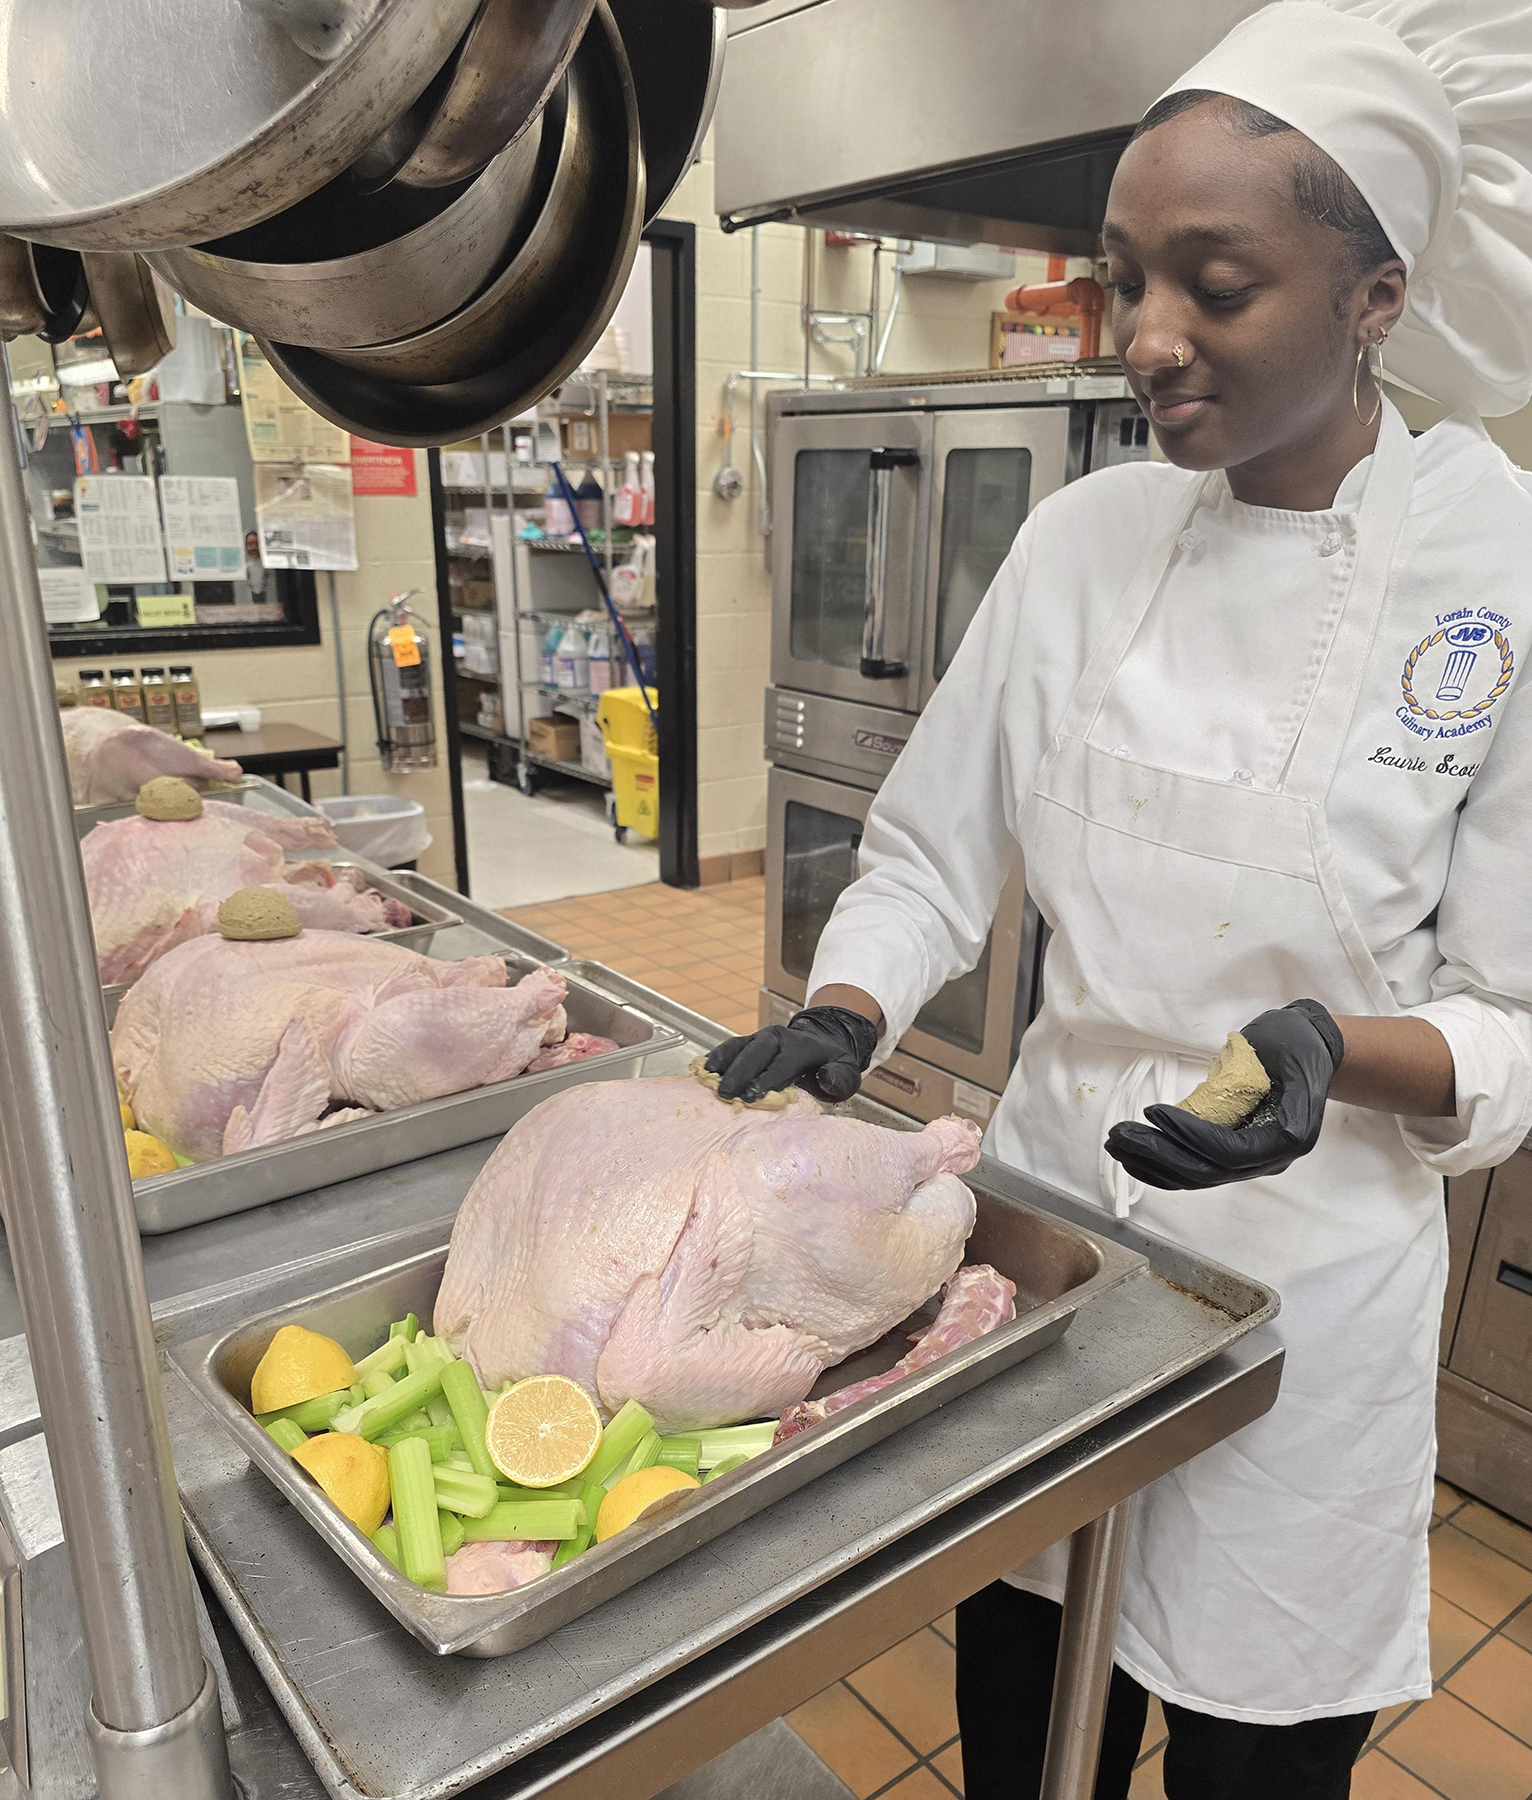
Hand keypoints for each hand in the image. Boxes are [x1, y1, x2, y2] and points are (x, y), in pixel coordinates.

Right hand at [704, 1005, 879, 1103]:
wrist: (821, 1041)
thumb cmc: (831, 1064)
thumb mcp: (846, 1071)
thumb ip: (839, 1077)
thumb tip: (824, 1079)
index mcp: (801, 1047)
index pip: (782, 1063)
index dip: (767, 1079)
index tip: (752, 1096)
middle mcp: (777, 1038)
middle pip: (755, 1052)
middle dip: (740, 1072)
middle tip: (726, 1093)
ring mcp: (759, 1039)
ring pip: (738, 1046)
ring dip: (722, 1063)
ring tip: (708, 1080)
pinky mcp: (747, 1043)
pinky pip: (729, 1047)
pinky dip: (715, 1057)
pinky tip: (703, 1070)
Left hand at [1104, 998, 1344, 1189]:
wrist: (1313, 1050)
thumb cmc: (1297, 1043)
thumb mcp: (1288, 1048)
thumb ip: (1260, 1072)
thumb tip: (1217, 1088)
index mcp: (1288, 1137)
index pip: (1229, 1152)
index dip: (1188, 1137)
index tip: (1153, 1112)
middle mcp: (1271, 1159)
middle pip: (1208, 1171)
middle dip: (1158, 1155)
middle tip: (1118, 1135)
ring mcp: (1254, 1162)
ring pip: (1198, 1177)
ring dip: (1153, 1164)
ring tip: (1116, 1145)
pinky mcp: (1237, 1157)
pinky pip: (1198, 1170)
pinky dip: (1164, 1167)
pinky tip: (1135, 1157)